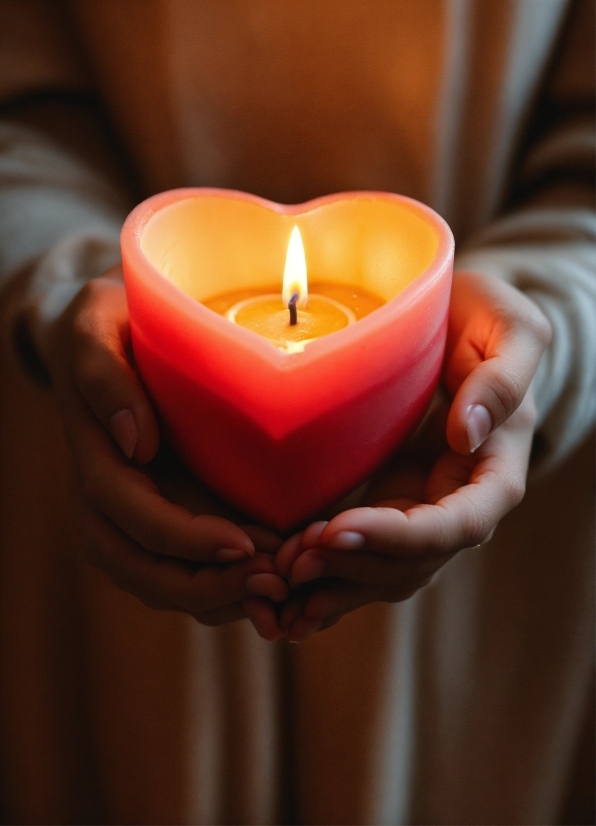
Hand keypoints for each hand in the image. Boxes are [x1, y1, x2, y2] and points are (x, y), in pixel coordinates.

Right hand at [26, 268, 287, 633]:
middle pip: (145, 569)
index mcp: (95, 460)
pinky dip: (229, 588)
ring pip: (168, 584)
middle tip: (274, 586)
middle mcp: (110, 503)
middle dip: (207, 588)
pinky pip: (191, 571)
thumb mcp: (96, 325)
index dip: (181, 538)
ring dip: (223, 598)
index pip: (130, 515)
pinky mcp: (168, 520)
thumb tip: (133, 441)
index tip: (239, 545)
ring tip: (283, 595)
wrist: (113, 340)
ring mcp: (137, 518)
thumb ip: (105, 376)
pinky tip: (278, 585)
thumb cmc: (109, 325)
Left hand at [274, 271, 551, 641]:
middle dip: (352, 568)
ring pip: (382, 570)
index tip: (338, 529)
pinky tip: (280, 579)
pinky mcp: (386, 505)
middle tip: (290, 560)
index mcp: (495, 472)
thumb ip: (503, 380)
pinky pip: (359, 552)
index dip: (397, 538)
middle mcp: (458, 504)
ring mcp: (419, 509)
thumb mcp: (511, 330)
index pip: (456, 526)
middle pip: (412, 562)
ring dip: (332, 583)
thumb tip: (467, 436)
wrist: (454, 324)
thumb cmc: (487, 320)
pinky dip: (324, 572)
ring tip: (277, 577)